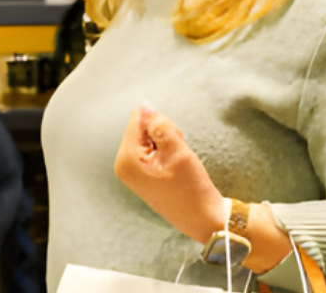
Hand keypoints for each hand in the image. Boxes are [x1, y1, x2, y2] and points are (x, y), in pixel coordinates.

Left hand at [114, 104, 225, 243]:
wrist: (203, 218)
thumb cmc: (191, 187)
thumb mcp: (177, 152)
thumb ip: (160, 127)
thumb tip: (145, 107)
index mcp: (126, 159)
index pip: (137, 120)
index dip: (160, 124)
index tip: (174, 140)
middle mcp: (122, 165)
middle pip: (141, 129)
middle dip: (162, 134)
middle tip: (179, 153)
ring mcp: (131, 171)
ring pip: (148, 139)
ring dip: (167, 143)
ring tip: (179, 162)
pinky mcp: (141, 175)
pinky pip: (151, 151)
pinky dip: (166, 153)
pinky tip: (176, 167)